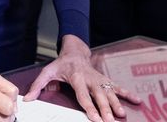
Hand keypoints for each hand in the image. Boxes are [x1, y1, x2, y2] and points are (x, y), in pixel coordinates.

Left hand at [23, 35, 140, 121]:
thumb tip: (28, 99)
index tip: (95, 118)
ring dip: (117, 104)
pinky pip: (118, 87)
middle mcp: (90, 79)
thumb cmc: (61, 64)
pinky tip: (137, 101)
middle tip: (110, 121)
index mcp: (77, 78)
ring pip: (110, 92)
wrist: (75, 51)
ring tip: (122, 115)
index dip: (89, 107)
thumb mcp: (47, 72)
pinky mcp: (105, 80)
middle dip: (105, 109)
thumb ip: (38, 85)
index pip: (83, 95)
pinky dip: (128, 94)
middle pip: (99, 96)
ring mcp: (99, 79)